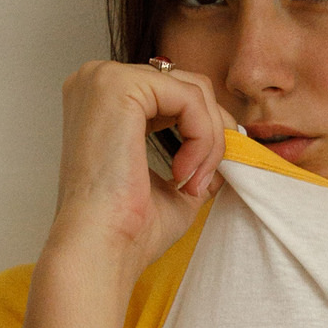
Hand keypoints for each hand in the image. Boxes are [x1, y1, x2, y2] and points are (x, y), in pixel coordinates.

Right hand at [53, 60, 236, 271]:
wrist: (100, 249)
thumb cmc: (127, 229)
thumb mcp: (172, 187)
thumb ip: (197, 158)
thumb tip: (231, 145)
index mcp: (103, 101)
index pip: (172, 92)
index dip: (205, 128)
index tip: (207, 173)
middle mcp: (97, 80)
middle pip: (187, 84)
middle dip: (213, 131)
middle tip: (206, 178)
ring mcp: (104, 78)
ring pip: (194, 90)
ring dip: (209, 139)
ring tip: (191, 181)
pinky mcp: (119, 85)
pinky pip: (190, 97)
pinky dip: (202, 137)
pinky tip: (182, 173)